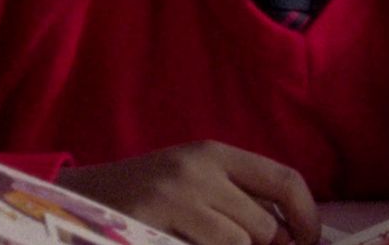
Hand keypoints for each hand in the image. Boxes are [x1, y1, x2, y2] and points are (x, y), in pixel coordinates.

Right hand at [54, 141, 319, 244]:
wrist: (80, 200)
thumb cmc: (147, 195)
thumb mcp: (195, 180)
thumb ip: (240, 198)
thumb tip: (292, 235)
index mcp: (214, 153)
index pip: (285, 180)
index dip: (307, 218)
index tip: (308, 241)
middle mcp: (198, 171)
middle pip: (264, 226)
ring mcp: (173, 200)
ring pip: (238, 244)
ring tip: (198, 240)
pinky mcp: (151, 226)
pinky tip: (179, 242)